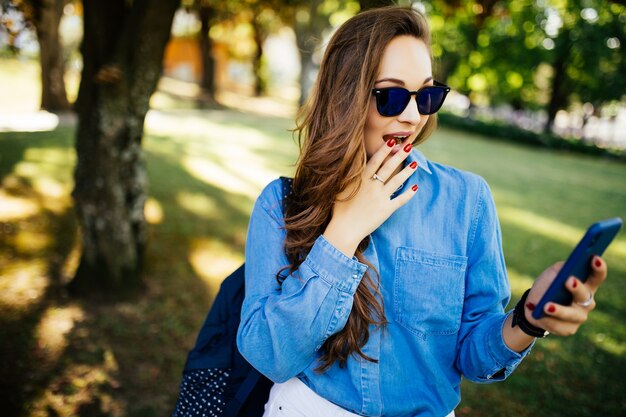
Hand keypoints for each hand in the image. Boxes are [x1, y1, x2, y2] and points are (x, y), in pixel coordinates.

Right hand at [323, 139, 418, 256]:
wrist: (344, 229)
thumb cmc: (339, 210)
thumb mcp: (340, 188)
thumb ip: (348, 175)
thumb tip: (351, 161)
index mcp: (361, 180)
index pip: (375, 161)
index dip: (384, 151)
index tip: (392, 141)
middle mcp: (372, 186)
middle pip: (388, 168)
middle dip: (399, 155)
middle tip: (408, 146)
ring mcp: (380, 198)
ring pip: (397, 181)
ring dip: (407, 171)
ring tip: (415, 163)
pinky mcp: (386, 210)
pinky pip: (400, 200)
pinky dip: (409, 193)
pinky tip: (415, 187)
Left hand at [525, 256, 606, 335]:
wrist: (533, 306)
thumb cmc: (547, 286)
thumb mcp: (552, 273)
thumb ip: (561, 269)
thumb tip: (567, 266)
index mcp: (586, 286)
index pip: (597, 277)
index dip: (599, 268)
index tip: (595, 259)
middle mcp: (586, 302)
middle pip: (584, 296)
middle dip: (577, 288)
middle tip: (569, 281)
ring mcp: (579, 317)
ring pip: (571, 314)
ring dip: (559, 310)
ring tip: (546, 305)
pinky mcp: (568, 329)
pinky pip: (558, 326)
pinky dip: (546, 320)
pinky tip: (538, 315)